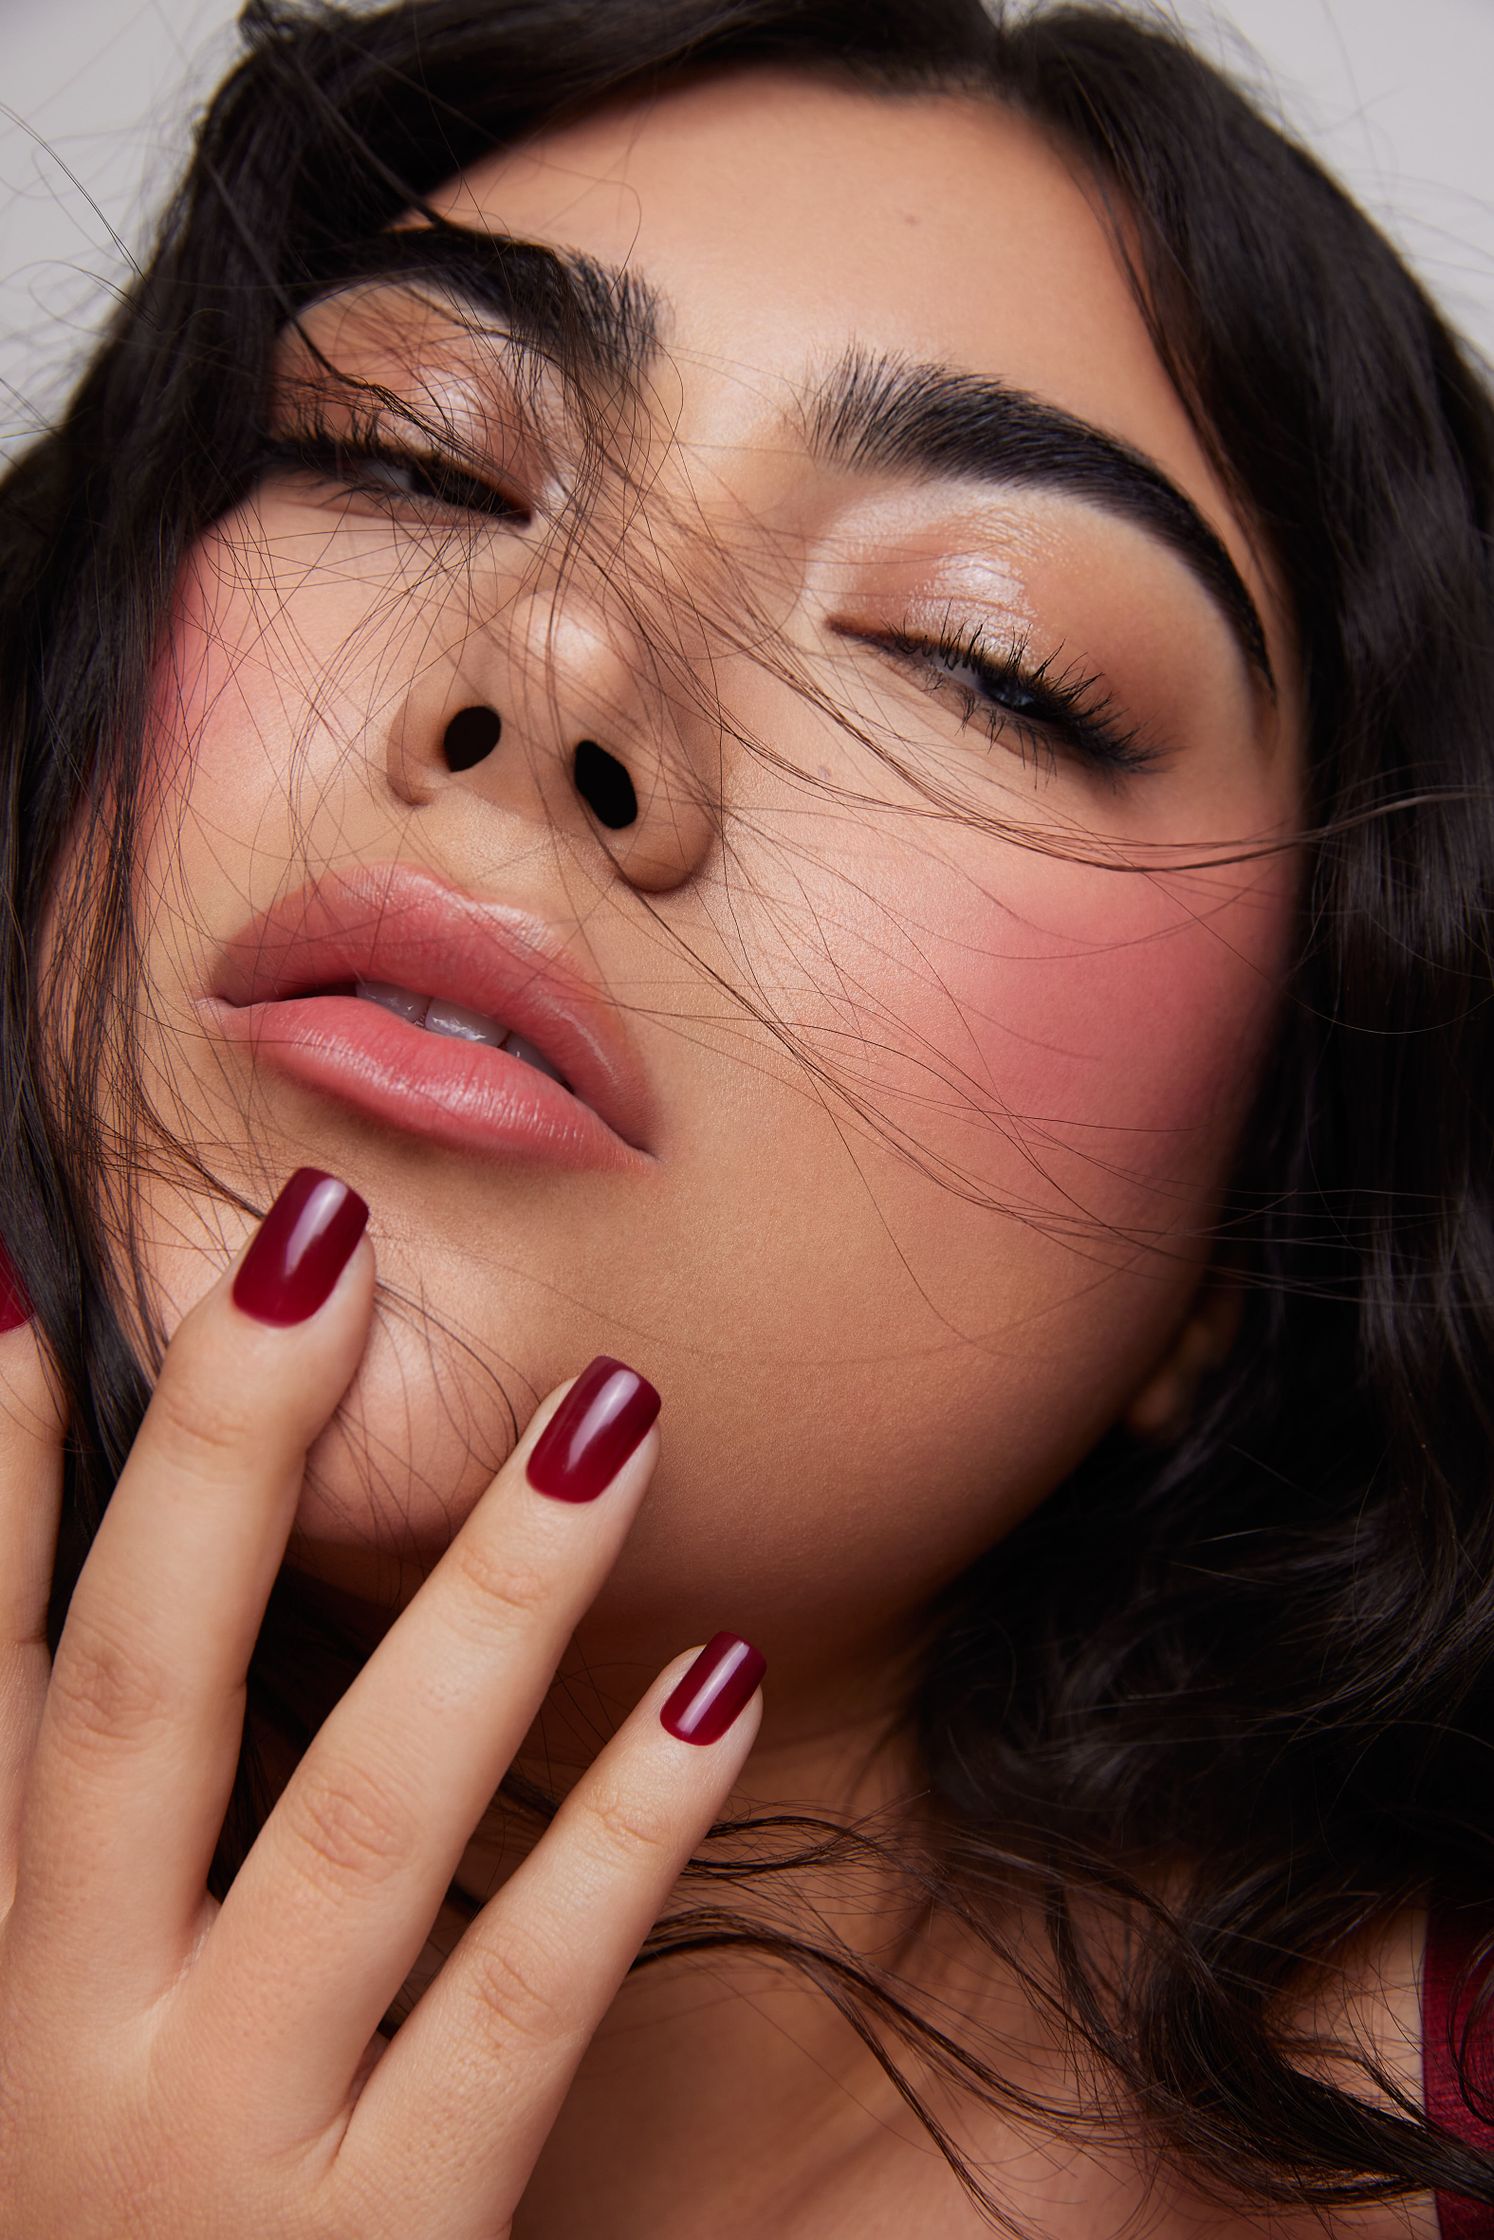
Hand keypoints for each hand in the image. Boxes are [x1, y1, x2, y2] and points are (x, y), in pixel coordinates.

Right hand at [0, 1169, 762, 2237]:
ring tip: (607, 1410)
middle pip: (137, 1696)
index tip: (36, 1306)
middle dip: (219, 1454)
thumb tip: (68, 1593)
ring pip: (356, 1819)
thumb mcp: (36, 2051)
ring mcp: (212, 2156)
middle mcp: (58, 2048)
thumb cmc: (107, 2236)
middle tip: (321, 1238)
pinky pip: (518, 2003)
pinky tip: (720, 1673)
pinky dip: (617, 1832)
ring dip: (479, 1596)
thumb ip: (57, 1836)